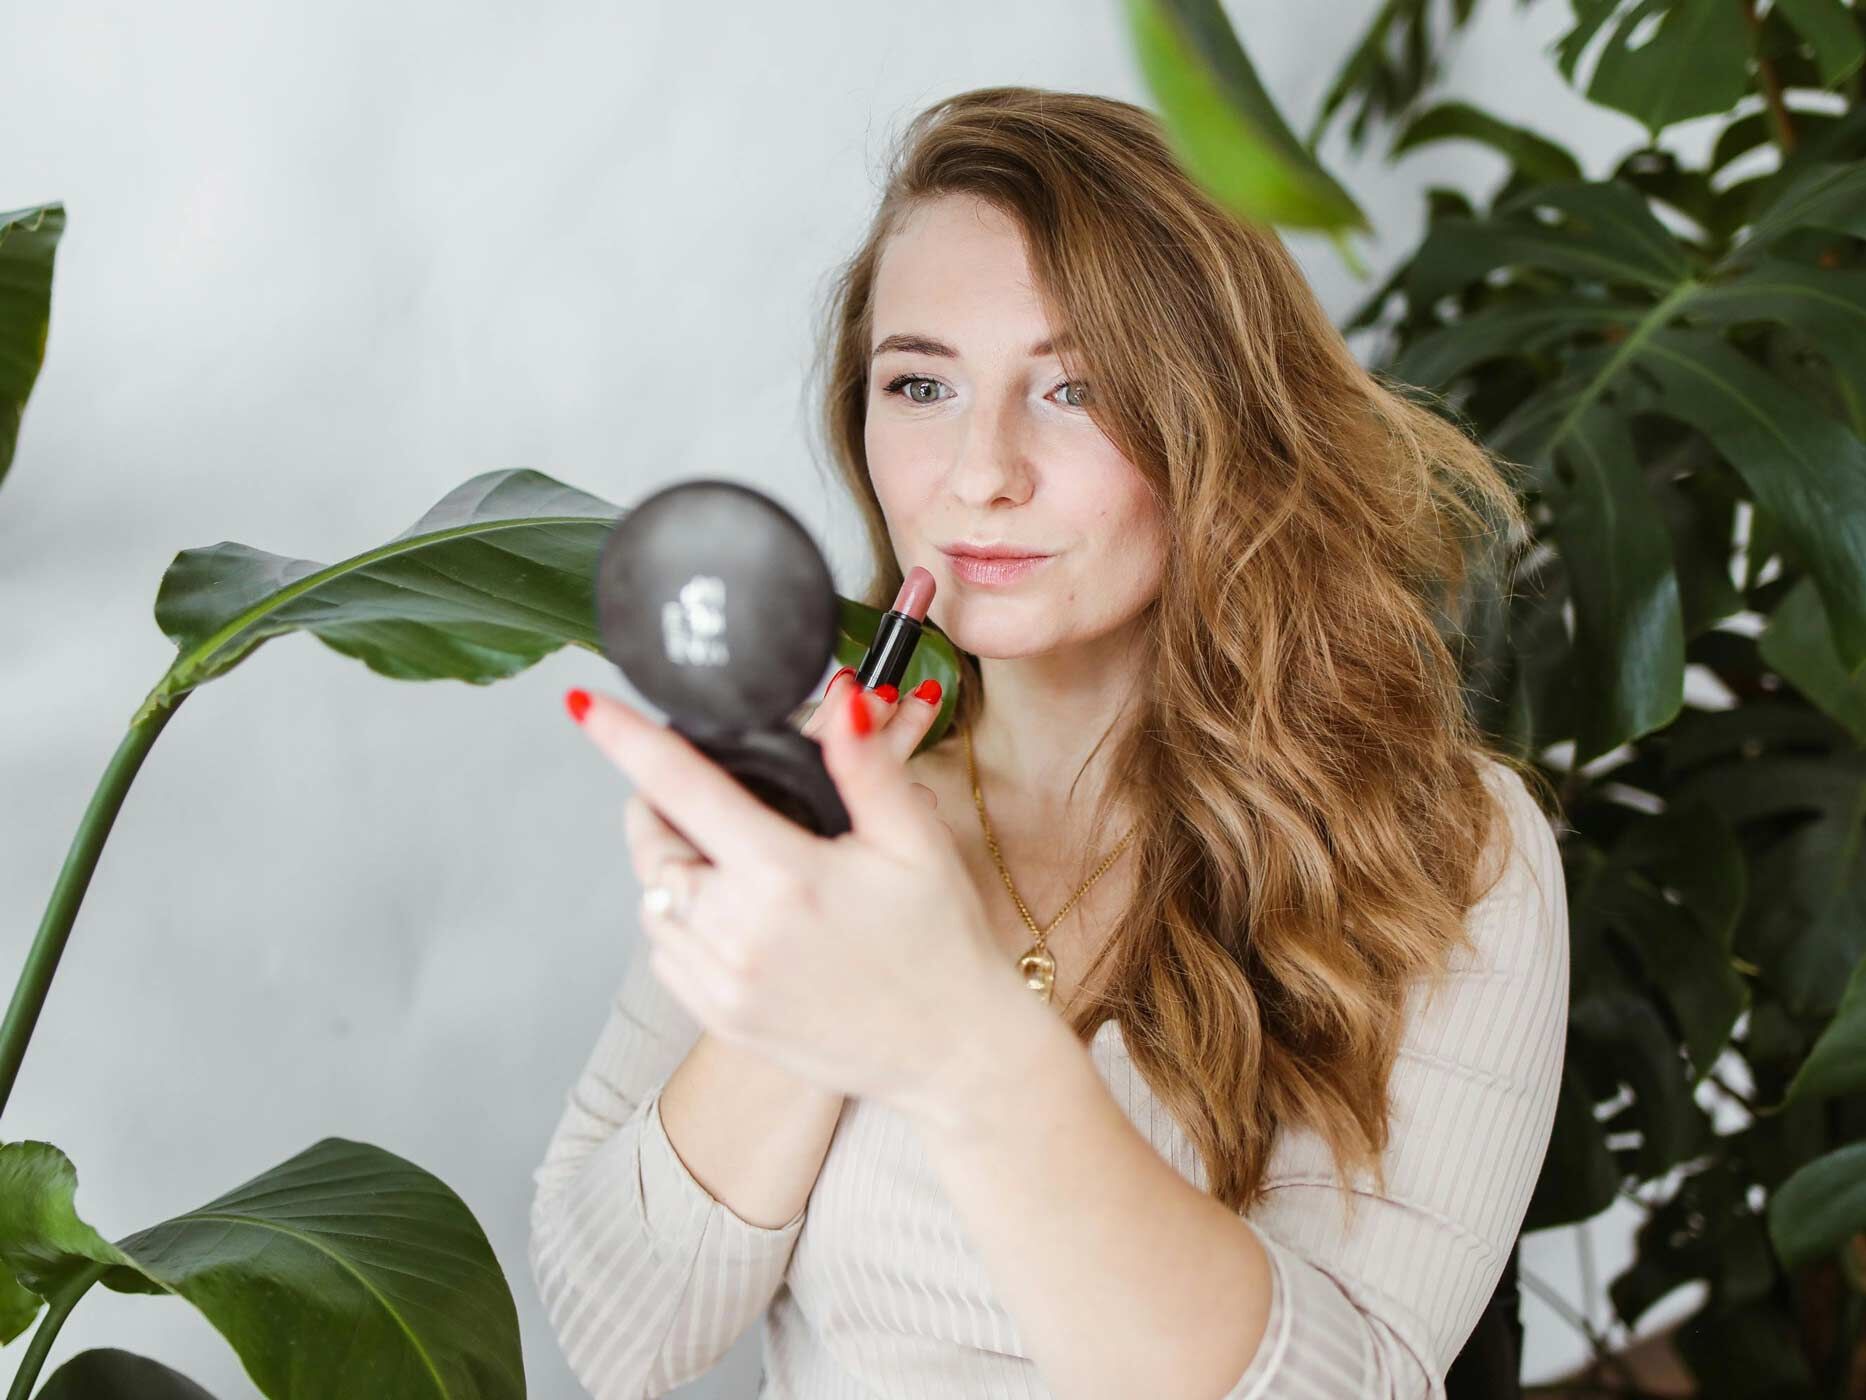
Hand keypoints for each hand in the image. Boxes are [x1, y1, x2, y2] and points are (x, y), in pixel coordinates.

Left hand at [579, 669, 1007, 1114]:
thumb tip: (844, 700)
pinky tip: (727, 912)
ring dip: (667, 868)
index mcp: (783, 876)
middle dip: (654, 805)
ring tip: (716, 852)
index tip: (585, 705)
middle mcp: (740, 932)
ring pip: (652, 903)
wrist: (953, 1052)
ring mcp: (725, 983)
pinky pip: (667, 956)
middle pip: (652, 846)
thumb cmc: (941, 941)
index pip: (682, 787)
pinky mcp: (723, 1019)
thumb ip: (866, 767)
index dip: (626, 739)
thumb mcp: (915, 842)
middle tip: (688, 789)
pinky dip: (678, 924)